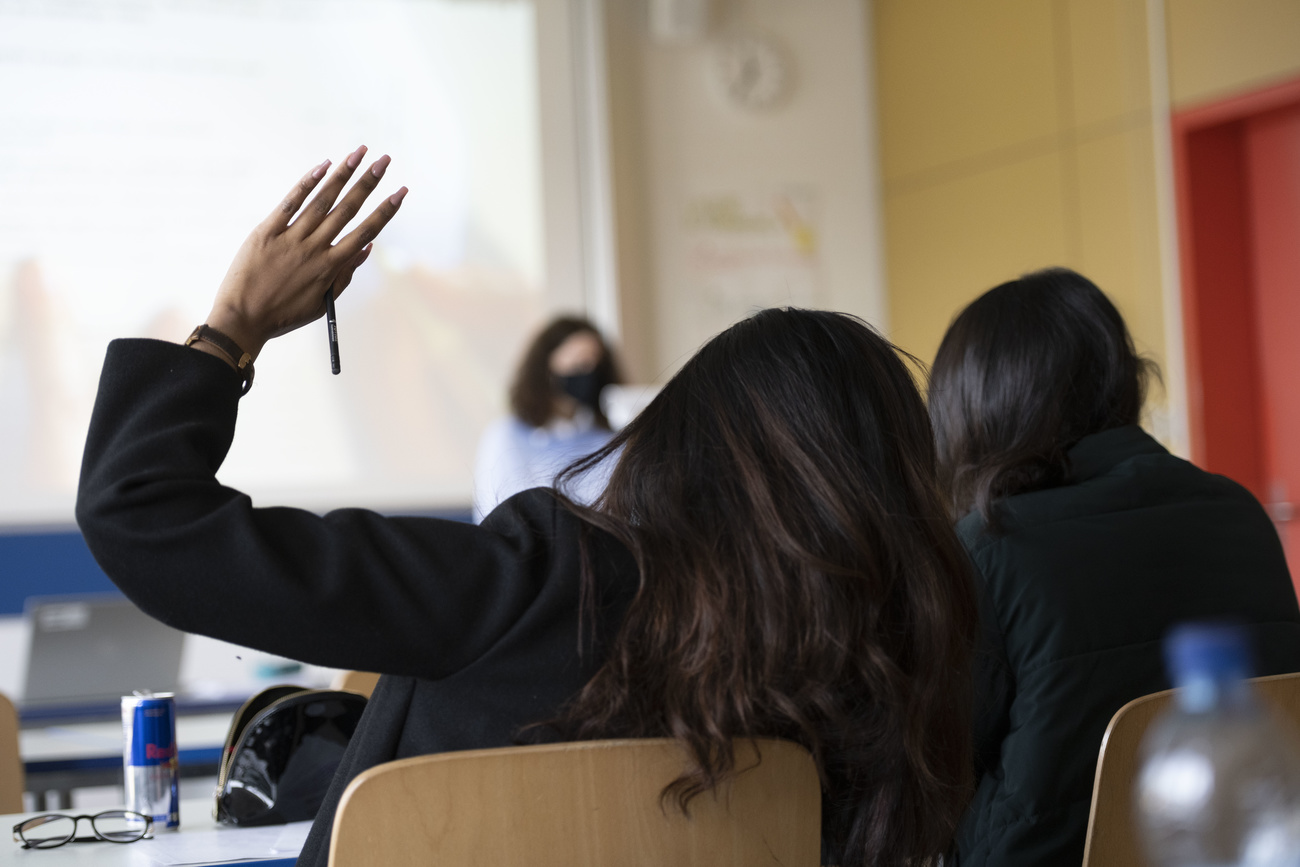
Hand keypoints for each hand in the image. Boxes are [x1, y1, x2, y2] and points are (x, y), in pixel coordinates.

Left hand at [200, 146, 406, 362]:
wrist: (242, 319)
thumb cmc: (284, 314)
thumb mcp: (322, 302)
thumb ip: (345, 274)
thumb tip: (366, 248)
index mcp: (330, 267)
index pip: (365, 232)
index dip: (385, 211)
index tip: (400, 192)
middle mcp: (314, 249)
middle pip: (347, 209)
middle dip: (368, 182)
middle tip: (384, 160)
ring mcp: (290, 238)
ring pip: (322, 201)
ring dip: (342, 175)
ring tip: (358, 154)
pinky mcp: (266, 232)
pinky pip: (290, 203)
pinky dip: (307, 183)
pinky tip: (323, 166)